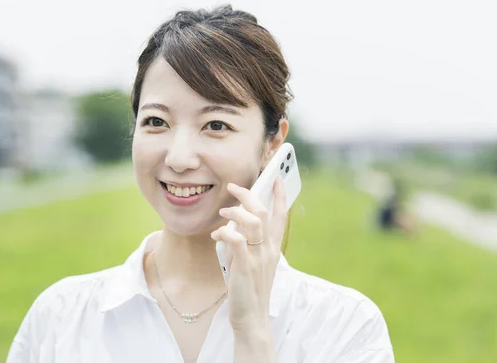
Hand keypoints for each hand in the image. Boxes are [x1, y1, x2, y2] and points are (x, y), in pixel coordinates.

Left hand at [211, 176, 286, 331]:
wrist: (251, 317)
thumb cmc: (249, 289)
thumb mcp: (251, 262)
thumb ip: (246, 243)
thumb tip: (232, 225)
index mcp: (272, 247)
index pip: (280, 216)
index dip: (279, 195)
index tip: (276, 178)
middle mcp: (269, 250)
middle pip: (264, 211)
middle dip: (249, 194)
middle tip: (233, 187)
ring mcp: (258, 258)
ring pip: (253, 221)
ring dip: (235, 212)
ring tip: (222, 213)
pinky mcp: (245, 267)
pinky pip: (238, 241)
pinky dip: (226, 233)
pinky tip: (216, 235)